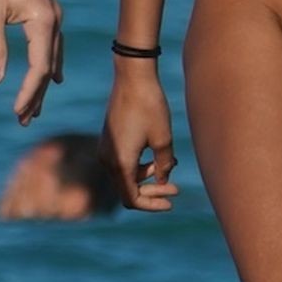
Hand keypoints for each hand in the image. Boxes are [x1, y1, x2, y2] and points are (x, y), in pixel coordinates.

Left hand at [0, 0, 62, 124]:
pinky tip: (52, 76)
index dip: (28, 93)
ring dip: (43, 84)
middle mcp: (54, 20)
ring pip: (52, 57)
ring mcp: (53, 14)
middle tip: (24, 122)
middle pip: (49, 67)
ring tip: (35, 109)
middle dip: (37, 95)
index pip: (39, 68)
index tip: (15, 113)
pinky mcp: (46, 10)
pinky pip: (52, 45)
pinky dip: (49, 64)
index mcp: (44, 22)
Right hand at [101, 66, 179, 210]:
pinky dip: (139, 165)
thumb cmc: (150, 106)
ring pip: (125, 175)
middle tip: (176, 189)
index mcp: (120, 162)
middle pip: (128, 189)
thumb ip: (164, 166)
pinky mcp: (108, 138)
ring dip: (146, 177)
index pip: (132, 198)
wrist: (133, 76)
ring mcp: (105, 148)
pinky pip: (122, 162)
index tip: (171, 202)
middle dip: (152, 191)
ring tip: (170, 166)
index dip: (151, 205)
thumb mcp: (163, 139)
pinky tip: (157, 157)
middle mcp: (107, 158)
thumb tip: (163, 181)